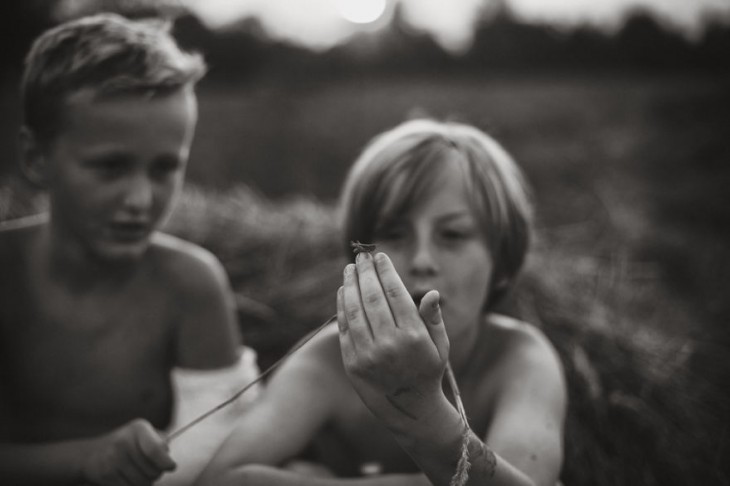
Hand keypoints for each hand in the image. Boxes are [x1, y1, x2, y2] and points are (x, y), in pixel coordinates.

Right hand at [81, 419, 175, 485]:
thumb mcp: (144, 434)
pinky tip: (129, 478)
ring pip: (143, 483)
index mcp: (138, 428)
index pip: (155, 450)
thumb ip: (161, 443)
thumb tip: (168, 460)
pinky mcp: (106, 475)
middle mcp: (123, 442)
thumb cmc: (128, 444)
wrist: (92, 454)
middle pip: (152, 470)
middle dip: (157, 473)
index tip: (171, 466)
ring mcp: (113, 460)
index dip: (165, 462)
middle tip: (152, 468)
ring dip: (146, 482)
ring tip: (141, 473)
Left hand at [337, 251, 449, 426]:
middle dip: (366, 272)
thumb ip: (434, 318)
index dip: (386, 271)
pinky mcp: (352, 363)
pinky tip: (343, 290)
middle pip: (372, 297)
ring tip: (350, 269)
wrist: (408, 408)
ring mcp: (368, 355)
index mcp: (414, 336)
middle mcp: (390, 344)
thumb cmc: (427, 370)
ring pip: (355, 310)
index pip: (396, 294)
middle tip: (362, 256)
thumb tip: (431, 293)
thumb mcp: (440, 346)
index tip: (380, 256)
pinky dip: (342, 306)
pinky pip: (345, 328)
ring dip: (350, 285)